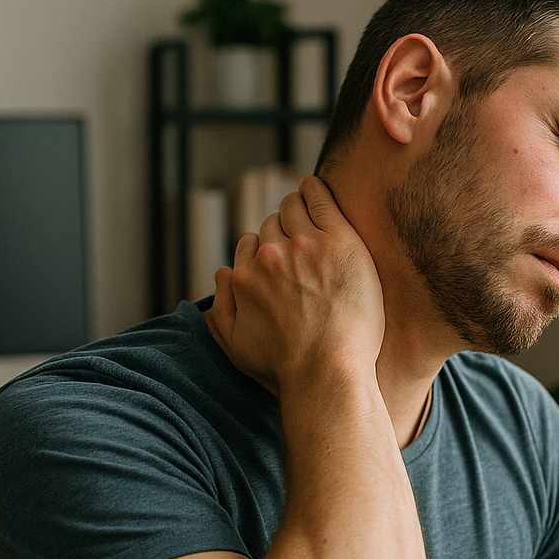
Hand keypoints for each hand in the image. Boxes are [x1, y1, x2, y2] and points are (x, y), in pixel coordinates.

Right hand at [207, 176, 382, 394]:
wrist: (327, 372)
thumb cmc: (285, 369)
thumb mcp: (237, 348)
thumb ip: (220, 311)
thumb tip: (221, 274)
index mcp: (245, 277)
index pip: (249, 245)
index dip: (264, 248)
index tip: (278, 253)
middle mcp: (270, 256)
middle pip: (272, 225)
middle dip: (282, 228)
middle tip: (297, 231)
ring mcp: (304, 246)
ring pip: (294, 208)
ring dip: (298, 205)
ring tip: (307, 203)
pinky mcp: (338, 241)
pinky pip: (321, 200)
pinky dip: (315, 190)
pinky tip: (315, 186)